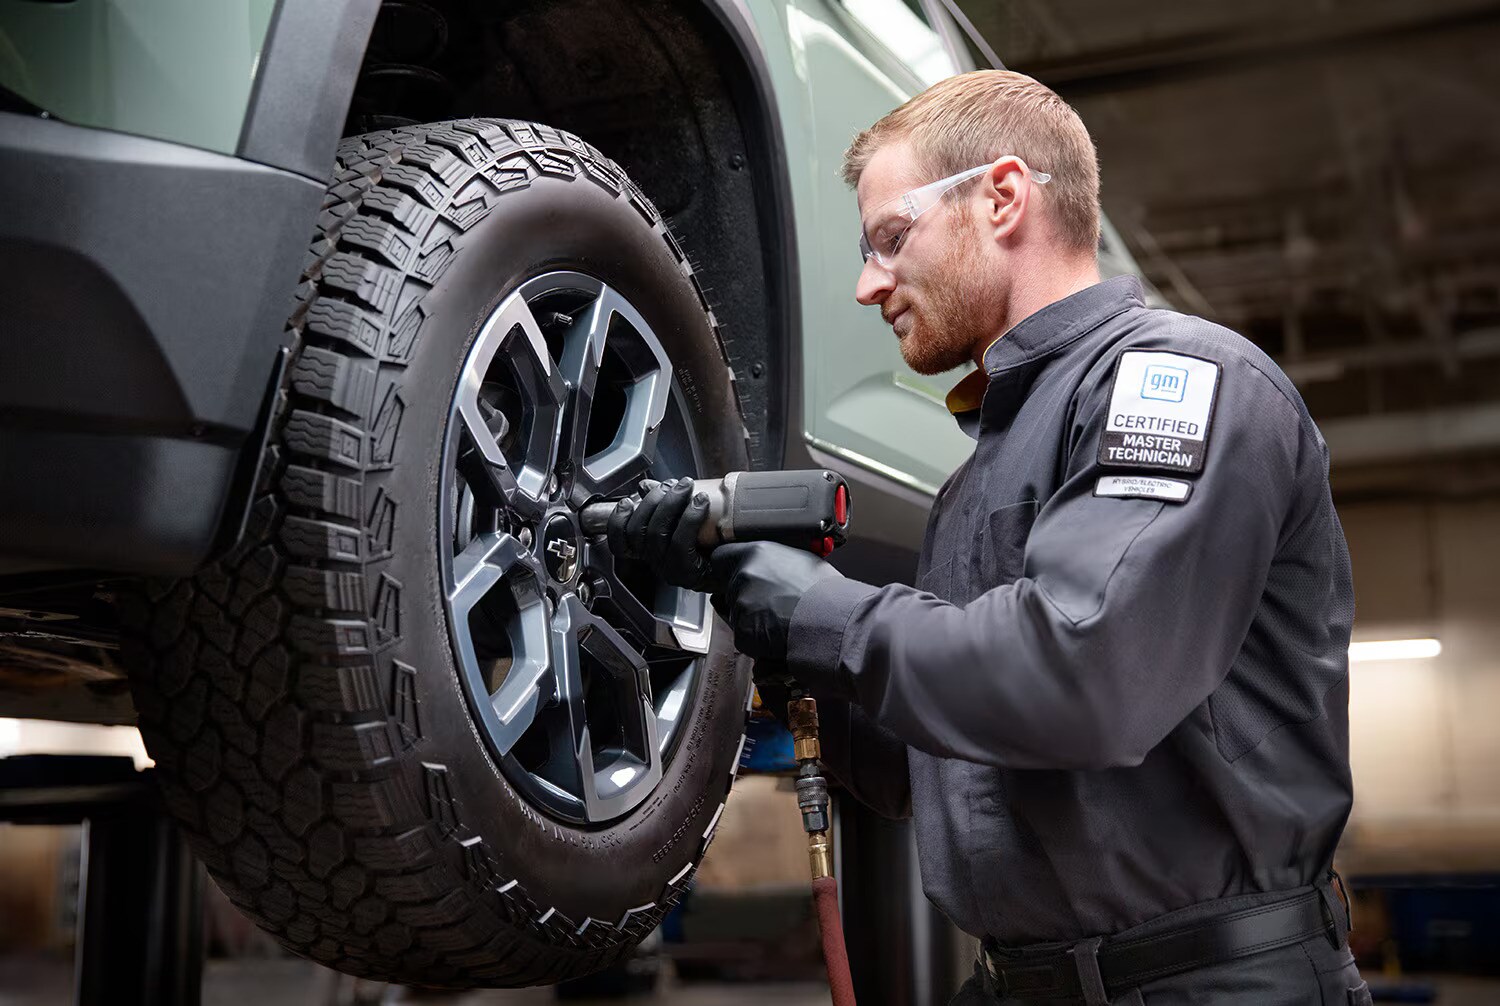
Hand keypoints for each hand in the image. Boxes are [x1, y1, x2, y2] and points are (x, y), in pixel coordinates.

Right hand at [606, 478, 713, 589]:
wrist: (743, 567)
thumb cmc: (715, 543)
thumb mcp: (685, 518)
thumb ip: (663, 504)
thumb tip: (645, 486)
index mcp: (651, 550)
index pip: (620, 542)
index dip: (617, 521)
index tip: (627, 501)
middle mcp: (656, 562)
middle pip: (637, 532)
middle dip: (653, 500)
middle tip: (674, 484)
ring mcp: (669, 569)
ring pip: (656, 534)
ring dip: (672, 503)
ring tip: (688, 487)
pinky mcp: (687, 573)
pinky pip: (680, 542)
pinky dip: (689, 517)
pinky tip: (700, 502)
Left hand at [709, 541, 841, 660]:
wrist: (834, 620)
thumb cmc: (826, 592)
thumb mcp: (800, 558)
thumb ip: (773, 561)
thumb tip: (768, 566)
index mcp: (755, 554)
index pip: (720, 557)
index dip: (727, 568)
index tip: (730, 574)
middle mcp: (743, 577)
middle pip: (729, 588)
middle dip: (744, 596)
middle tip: (770, 603)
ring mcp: (740, 606)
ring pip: (737, 612)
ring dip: (751, 617)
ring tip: (780, 619)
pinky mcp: (742, 633)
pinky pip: (744, 635)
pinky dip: (757, 638)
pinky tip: (778, 633)